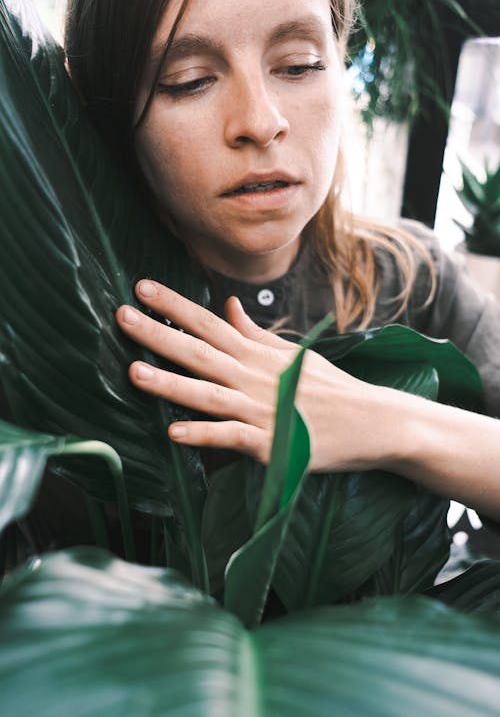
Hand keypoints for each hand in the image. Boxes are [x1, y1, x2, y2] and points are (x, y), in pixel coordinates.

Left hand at [115, 279, 393, 470]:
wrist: (374, 422)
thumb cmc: (332, 388)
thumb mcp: (293, 353)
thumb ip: (255, 333)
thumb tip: (229, 305)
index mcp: (258, 354)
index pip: (209, 323)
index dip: (175, 305)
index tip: (141, 287)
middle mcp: (254, 377)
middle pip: (200, 352)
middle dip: (159, 334)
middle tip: (121, 315)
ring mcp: (262, 409)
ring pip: (208, 393)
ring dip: (171, 383)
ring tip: (133, 372)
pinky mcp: (272, 443)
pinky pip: (233, 438)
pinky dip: (205, 435)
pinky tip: (174, 433)